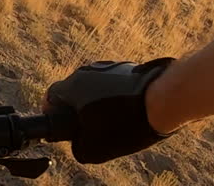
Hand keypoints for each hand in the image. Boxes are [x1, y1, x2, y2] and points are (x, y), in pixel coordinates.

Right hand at [44, 58, 174, 163]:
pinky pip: (114, 83)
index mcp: (71, 87)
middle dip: (78, 109)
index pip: (49, 98)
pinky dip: (117, 96)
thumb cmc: (125, 122)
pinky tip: (130, 111)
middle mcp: (85, 72)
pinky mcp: (126, 67)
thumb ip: (78, 146)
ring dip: (99, 101)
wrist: (163, 99)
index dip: (52, 114)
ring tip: (115, 120)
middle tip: (90, 127)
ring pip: (94, 87)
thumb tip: (78, 143)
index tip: (62, 125)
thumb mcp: (95, 147)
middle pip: (73, 92)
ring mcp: (106, 67)